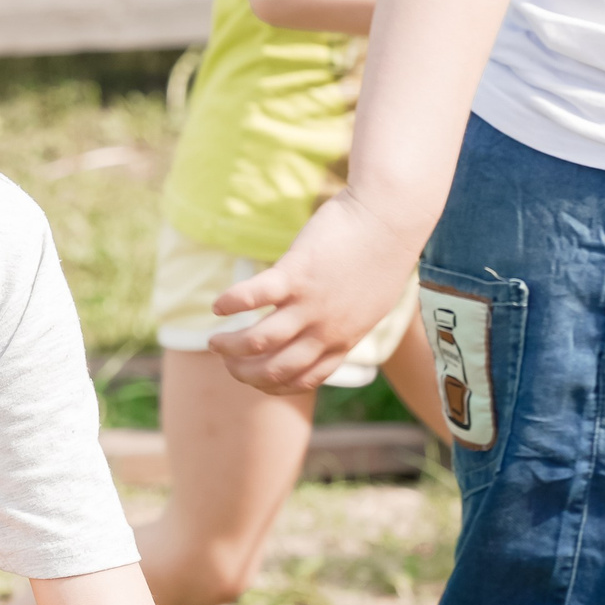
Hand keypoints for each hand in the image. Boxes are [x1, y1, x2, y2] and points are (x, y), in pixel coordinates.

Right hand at [207, 190, 418, 391]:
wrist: (391, 219)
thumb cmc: (378, 256)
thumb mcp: (367, 304)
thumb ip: (344, 322)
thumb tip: (322, 328)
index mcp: (343, 340)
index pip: (300, 380)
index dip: (269, 384)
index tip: (251, 375)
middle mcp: (326, 330)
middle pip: (274, 369)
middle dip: (243, 373)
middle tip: (225, 359)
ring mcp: (311, 303)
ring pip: (259, 341)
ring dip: (230, 347)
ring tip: (213, 340)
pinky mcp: (297, 272)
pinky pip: (255, 297)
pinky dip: (230, 304)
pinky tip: (217, 306)